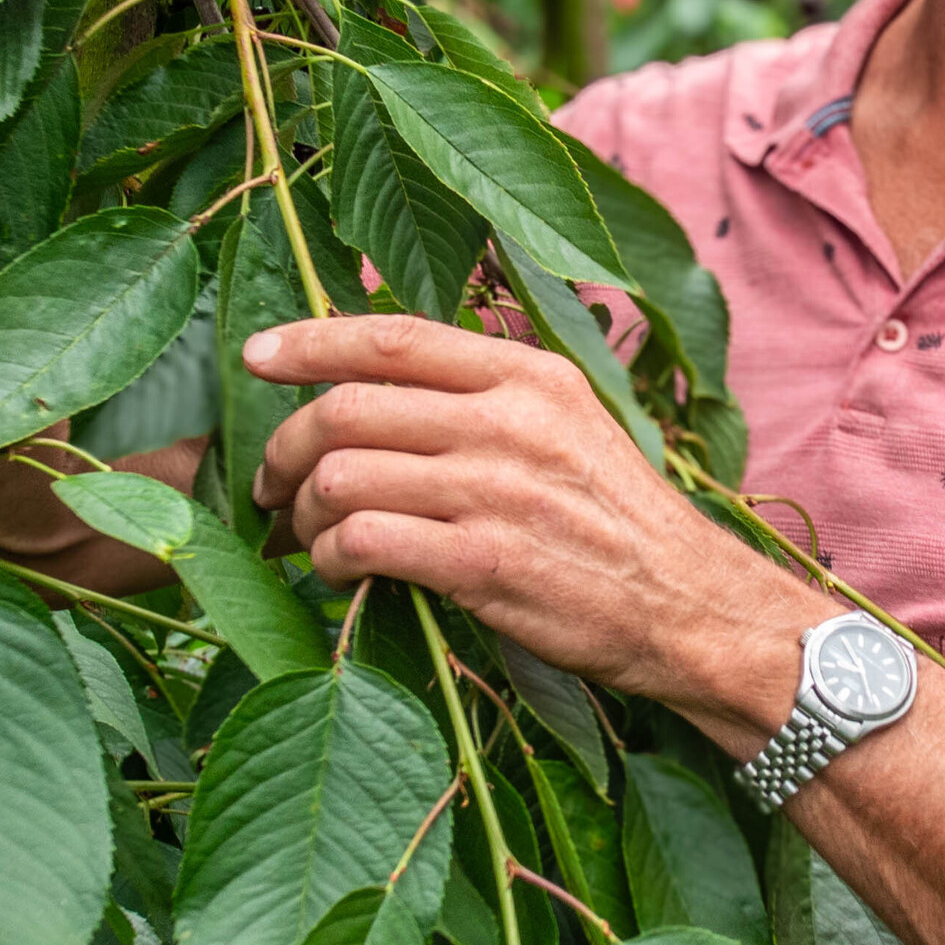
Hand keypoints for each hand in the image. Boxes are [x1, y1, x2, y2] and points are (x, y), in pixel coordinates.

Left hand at [244, 315, 815, 729]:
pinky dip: (331, 560)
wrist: (689, 607)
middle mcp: (508, 421)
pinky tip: (342, 574)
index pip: (393, 337)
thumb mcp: (572, 426)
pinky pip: (364, 543)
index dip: (309, 342)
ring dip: (302, 514)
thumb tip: (381, 383)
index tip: (255, 356)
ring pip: (342, 477)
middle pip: (346, 408)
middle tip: (271, 485)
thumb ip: (491, 395)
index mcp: (529, 375)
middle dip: (285, 448)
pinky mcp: (483, 564)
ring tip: (306, 539)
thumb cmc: (620, 522)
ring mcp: (494, 492)